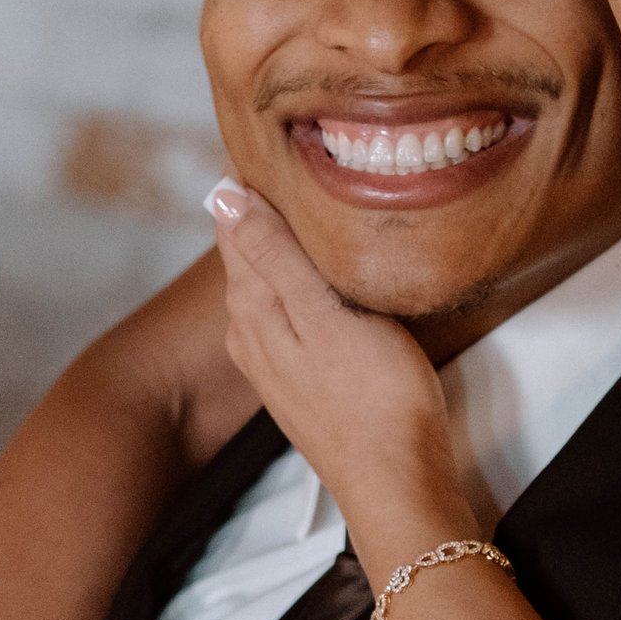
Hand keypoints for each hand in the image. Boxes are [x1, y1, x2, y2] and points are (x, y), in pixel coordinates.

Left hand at [209, 181, 468, 555]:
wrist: (396, 483)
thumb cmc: (372, 398)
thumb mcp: (323, 313)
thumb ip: (275, 253)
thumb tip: (224, 193)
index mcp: (252, 304)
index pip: (235, 219)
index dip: (250, 177)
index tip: (275, 136)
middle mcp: (251, 329)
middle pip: (249, 247)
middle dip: (266, 204)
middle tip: (299, 156)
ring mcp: (275, 356)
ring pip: (271, 278)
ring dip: (286, 240)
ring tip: (315, 200)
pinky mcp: (303, 377)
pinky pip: (291, 308)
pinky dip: (302, 278)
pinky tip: (326, 272)